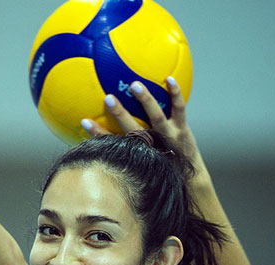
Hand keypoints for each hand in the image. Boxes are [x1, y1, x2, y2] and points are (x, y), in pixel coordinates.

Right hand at [81, 78, 204, 173]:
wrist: (190, 177)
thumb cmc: (161, 166)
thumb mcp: (143, 160)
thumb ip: (125, 147)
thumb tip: (100, 128)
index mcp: (138, 151)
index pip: (114, 141)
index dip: (97, 133)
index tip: (84, 121)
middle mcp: (152, 144)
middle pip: (133, 129)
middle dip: (120, 114)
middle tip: (107, 98)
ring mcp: (169, 136)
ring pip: (156, 117)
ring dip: (145, 101)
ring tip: (135, 85)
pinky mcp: (182, 128)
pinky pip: (179, 108)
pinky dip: (175, 93)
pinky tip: (169, 78)